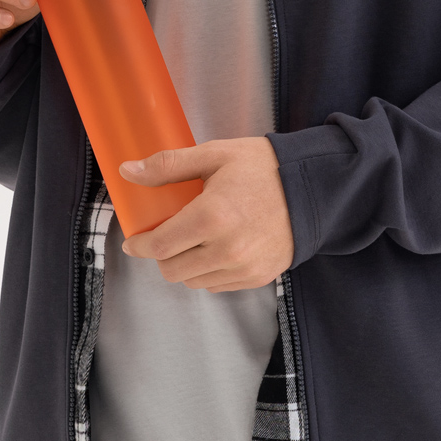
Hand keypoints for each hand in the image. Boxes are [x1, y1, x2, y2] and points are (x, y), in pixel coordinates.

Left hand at [119, 137, 292, 291]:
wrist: (312, 187)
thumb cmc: (263, 167)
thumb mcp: (213, 155)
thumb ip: (168, 165)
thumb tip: (129, 171)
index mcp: (212, 216)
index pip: (159, 246)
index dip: (139, 245)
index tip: (133, 240)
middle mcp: (227, 249)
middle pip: (172, 270)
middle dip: (161, 255)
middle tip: (165, 236)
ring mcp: (244, 267)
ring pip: (193, 280)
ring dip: (185, 263)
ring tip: (194, 238)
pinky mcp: (257, 277)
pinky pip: (217, 285)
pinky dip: (209, 270)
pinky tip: (216, 247)